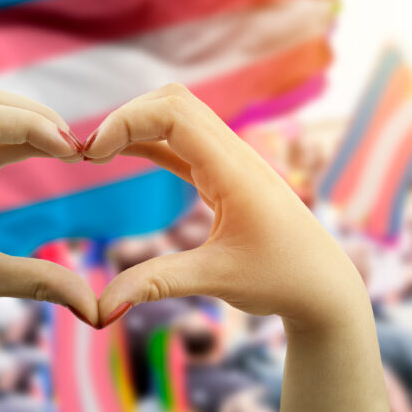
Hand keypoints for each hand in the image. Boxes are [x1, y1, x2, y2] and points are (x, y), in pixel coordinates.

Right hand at [84, 83, 368, 331]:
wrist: (323, 285)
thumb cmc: (282, 279)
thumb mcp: (216, 279)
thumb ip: (156, 284)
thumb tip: (100, 309)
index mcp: (234, 169)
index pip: (174, 114)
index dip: (126, 121)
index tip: (92, 154)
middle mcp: (234, 154)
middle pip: (173, 102)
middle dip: (126, 116)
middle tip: (88, 152)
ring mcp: (230, 161)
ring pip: (178, 116)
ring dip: (136, 125)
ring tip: (97, 153)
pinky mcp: (225, 175)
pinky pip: (182, 143)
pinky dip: (149, 141)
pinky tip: (122, 153)